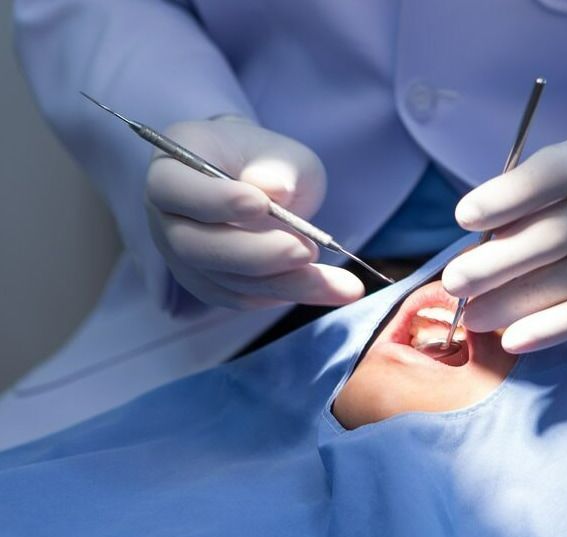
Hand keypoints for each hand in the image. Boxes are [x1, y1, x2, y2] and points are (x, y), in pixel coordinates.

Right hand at [146, 117, 363, 309]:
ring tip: (342, 284)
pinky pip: (243, 298)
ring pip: (226, 280)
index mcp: (172, 167)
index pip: (173, 188)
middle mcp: (167, 217)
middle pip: (194, 246)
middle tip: (307, 250)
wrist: (259, 186)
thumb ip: (278, 166)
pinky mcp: (210, 284)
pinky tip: (328, 288)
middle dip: (255, 254)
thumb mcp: (281, 151)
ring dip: (286, 283)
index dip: (214, 201)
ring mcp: (183, 257)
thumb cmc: (265, 161)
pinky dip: (287, 295)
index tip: (261, 205)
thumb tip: (275, 189)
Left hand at [442, 113, 566, 352]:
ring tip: (473, 317)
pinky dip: (553, 327)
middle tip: (454, 284)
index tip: (463, 217)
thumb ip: (546, 182)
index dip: (504, 198)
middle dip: (495, 266)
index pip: (549, 176)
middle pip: (553, 238)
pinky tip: (516, 339)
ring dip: (513, 304)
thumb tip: (486, 233)